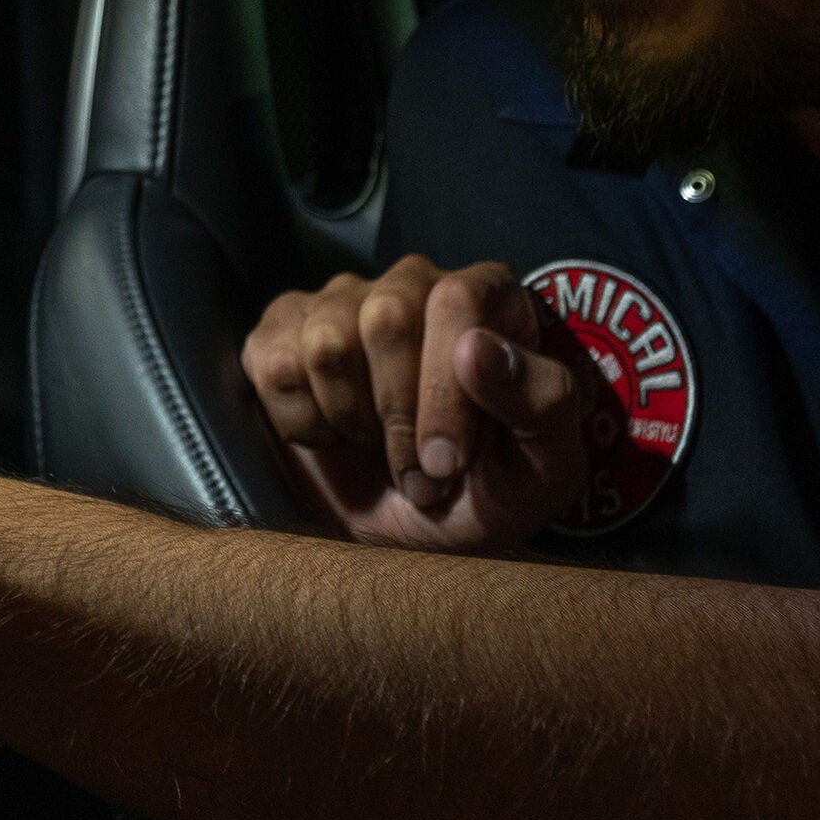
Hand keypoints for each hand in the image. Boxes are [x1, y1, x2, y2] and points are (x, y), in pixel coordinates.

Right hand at [240, 255, 586, 550]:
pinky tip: (332, 435)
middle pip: (387, 317)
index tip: (445, 461)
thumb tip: (480, 347)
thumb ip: (541, 401)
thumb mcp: (543, 470)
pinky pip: (276, 366)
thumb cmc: (486, 494)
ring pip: (327, 342)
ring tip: (379, 448)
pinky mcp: (281, 332)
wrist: (410, 535)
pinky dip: (303, 424)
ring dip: (352, 421)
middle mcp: (411, 284)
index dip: (446, 386)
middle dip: (398, 415)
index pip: (458, 300)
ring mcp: (339, 303)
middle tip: (418, 474)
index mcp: (486, 298)